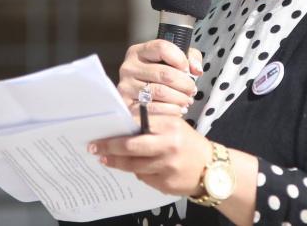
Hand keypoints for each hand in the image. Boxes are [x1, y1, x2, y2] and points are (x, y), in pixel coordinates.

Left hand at [90, 114, 211, 195]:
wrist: (212, 168)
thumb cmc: (188, 144)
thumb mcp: (175, 126)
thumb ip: (152, 124)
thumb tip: (122, 125)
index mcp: (170, 125)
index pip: (136, 124)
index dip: (116, 129)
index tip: (101, 131)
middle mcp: (168, 145)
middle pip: (130, 146)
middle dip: (109, 147)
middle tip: (94, 147)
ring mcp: (167, 165)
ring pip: (132, 165)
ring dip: (116, 162)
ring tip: (105, 159)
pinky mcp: (165, 182)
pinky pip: (142, 177)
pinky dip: (136, 172)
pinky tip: (134, 168)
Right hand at [117, 40, 202, 116]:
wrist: (142, 99)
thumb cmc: (160, 77)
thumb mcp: (175, 60)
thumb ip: (190, 58)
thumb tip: (196, 70)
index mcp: (138, 52)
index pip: (162, 48)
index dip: (180, 59)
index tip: (187, 69)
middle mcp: (129, 68)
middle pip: (165, 74)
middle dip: (185, 84)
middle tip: (192, 90)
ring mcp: (126, 88)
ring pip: (161, 92)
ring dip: (180, 98)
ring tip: (186, 100)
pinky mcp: (127, 107)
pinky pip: (154, 109)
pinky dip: (171, 111)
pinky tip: (177, 110)